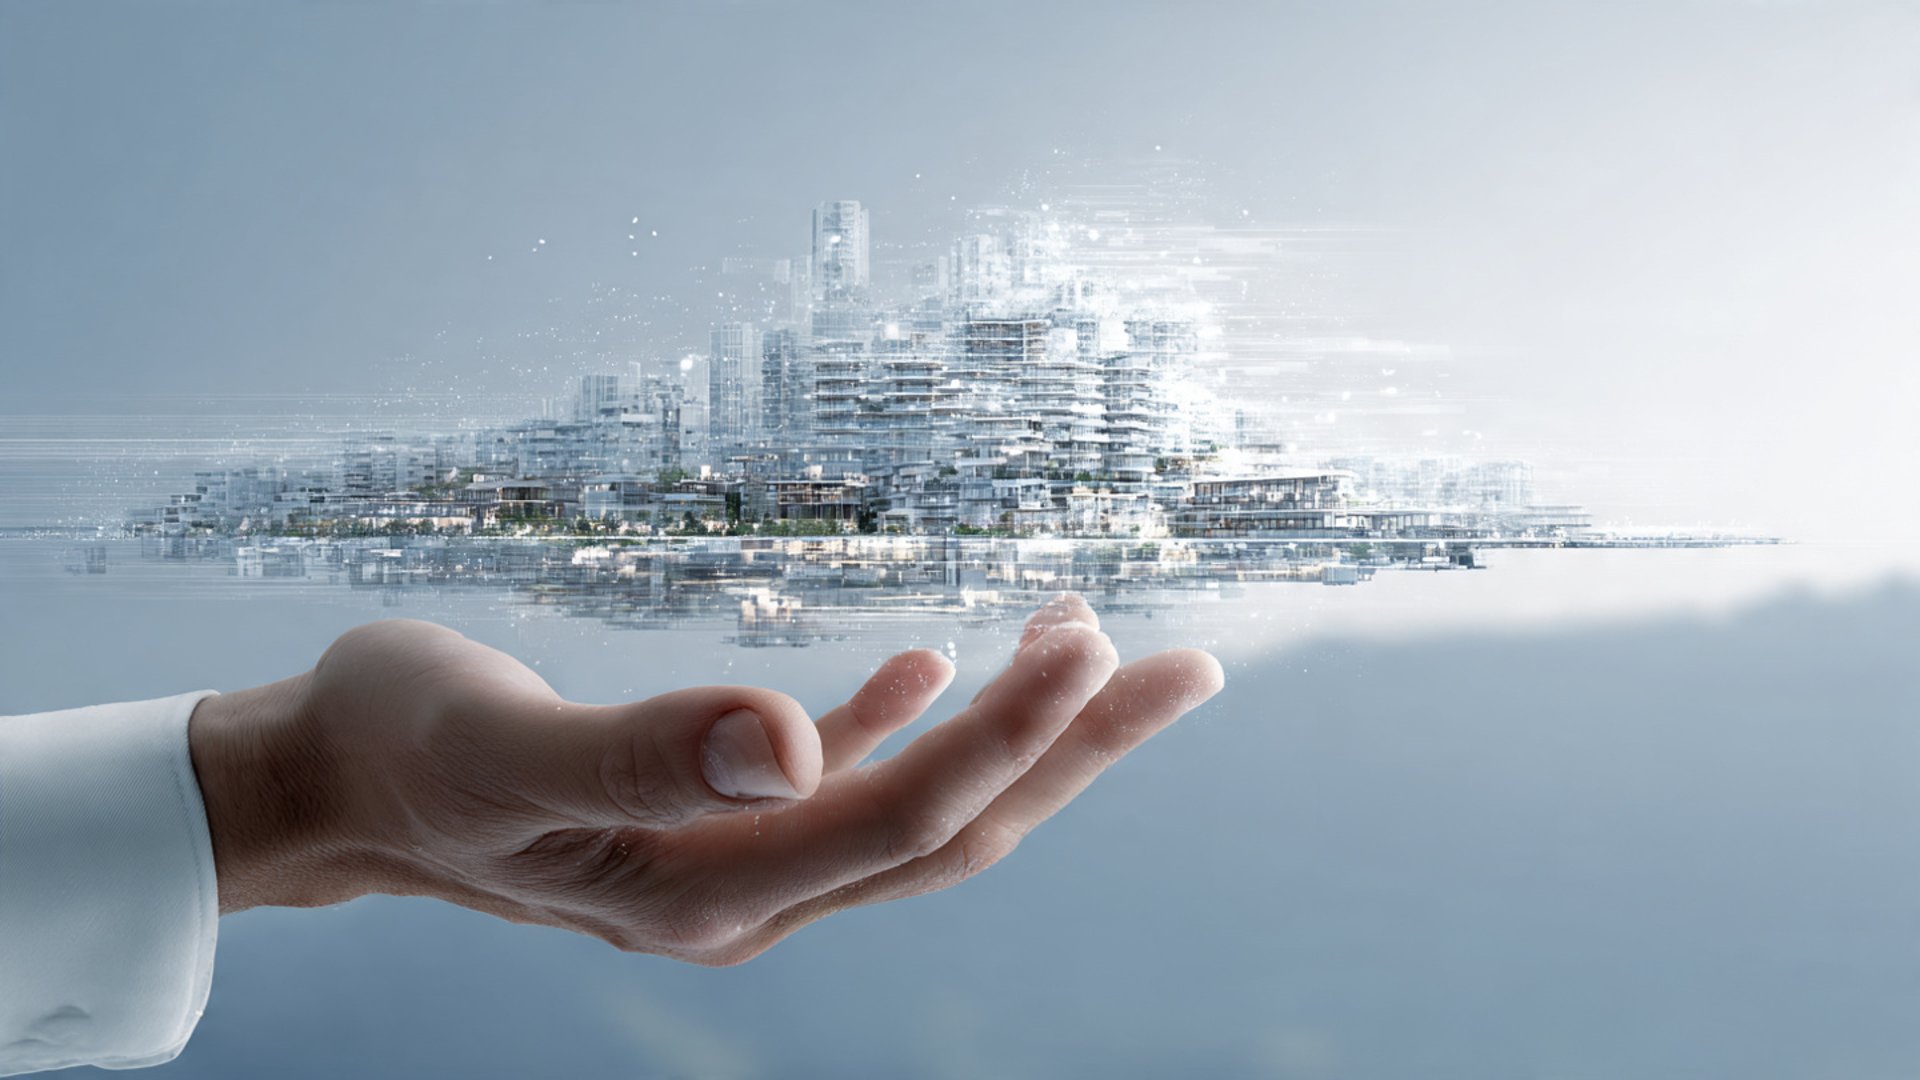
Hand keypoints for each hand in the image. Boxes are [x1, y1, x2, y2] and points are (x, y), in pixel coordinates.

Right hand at [188, 595, 1222, 964]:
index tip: (1090, 645)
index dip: (1002, 738)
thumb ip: (642, 747)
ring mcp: (734, 868)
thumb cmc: (390, 750)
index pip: (899, 819)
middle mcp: (742, 898)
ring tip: (1095, 650)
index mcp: (704, 894)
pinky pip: (842, 789)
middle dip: (1071, 752)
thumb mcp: (493, 744)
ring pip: (914, 811)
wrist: (321, 786)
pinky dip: (905, 730)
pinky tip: (931, 666)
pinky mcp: (712, 824)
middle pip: (948, 833)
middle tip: (1187, 667)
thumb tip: (796, 740)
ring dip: (1011, 738)